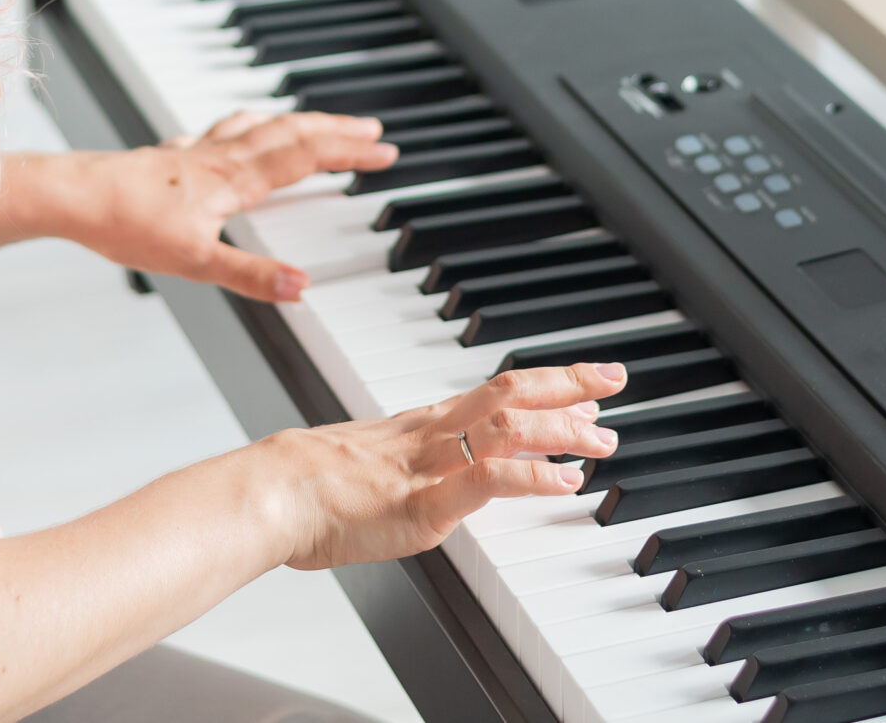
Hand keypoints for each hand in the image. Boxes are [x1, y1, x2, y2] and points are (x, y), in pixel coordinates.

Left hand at [56, 111, 396, 301]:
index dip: (347, 153)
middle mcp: (220, 157)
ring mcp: (196, 152)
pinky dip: (249, 125)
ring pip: (260, 124)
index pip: (304, 157)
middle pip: (291, 132)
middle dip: (336, 131)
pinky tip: (237, 132)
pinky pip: (224, 130)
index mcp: (233, 180)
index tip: (383, 151)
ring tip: (320, 122)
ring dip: (298, 122)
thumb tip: (300, 286)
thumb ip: (250, 274)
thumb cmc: (125, 224)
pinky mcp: (173, 155)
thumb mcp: (193, 261)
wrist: (74, 196)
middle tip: (372, 132)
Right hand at [264, 363, 627, 569]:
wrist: (270, 492)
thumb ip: (406, 470)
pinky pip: (490, 479)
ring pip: (510, 428)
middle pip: (512, 392)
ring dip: (564, 430)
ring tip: (603, 438)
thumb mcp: (368, 467)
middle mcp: (433, 432)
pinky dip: (534, 477)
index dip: (545, 383)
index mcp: (422, 423)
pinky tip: (565, 482)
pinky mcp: (425, 503)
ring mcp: (432, 465)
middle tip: (614, 381)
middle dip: (569, 384)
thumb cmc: (303, 486)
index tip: (584, 382)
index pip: (496, 390)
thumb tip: (431, 482)